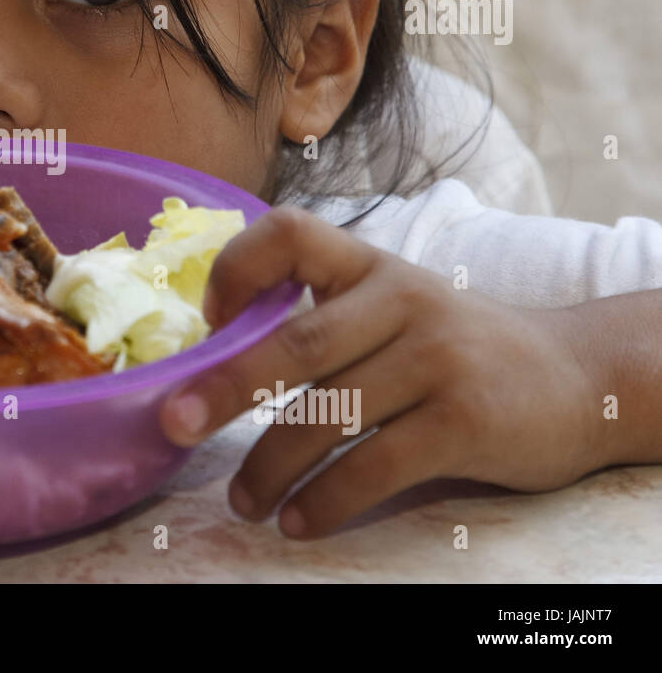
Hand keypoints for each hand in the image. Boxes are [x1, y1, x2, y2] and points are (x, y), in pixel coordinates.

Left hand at [158, 206, 614, 538]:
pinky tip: (300, 520)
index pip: (291, 232)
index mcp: (372, 264)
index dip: (237, 268)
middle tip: (175, 423)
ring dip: (270, 466)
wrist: (577, 379)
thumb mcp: (396, 307)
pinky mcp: (465, 419)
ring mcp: (438, 357)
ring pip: (329, 414)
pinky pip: (375, 466)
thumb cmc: (457, 347)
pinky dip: (326, 500)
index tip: (210, 321)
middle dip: (226, 385)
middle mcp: (404, 299)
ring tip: (244, 504)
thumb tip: (216, 363)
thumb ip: (326, 318)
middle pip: (297, 341)